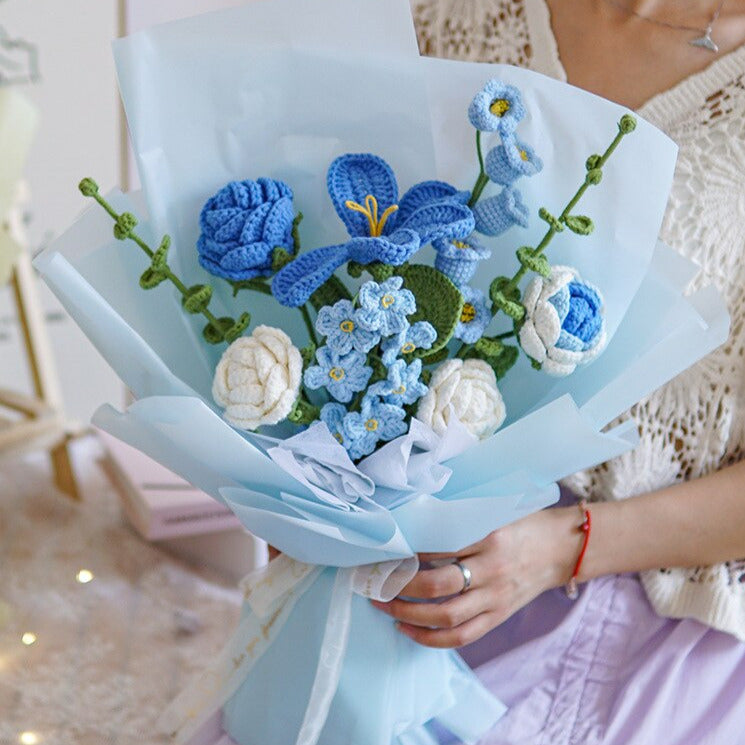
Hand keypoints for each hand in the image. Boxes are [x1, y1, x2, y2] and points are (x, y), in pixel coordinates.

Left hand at [370, 507, 580, 647]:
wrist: (562, 548)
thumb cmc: (524, 522)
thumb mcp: (495, 509)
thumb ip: (461, 515)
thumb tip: (415, 517)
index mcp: (490, 536)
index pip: (440, 545)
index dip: (408, 549)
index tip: (384, 547)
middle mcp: (493, 569)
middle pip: (439, 584)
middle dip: (401, 585)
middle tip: (375, 580)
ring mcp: (497, 597)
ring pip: (448, 616)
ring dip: (409, 614)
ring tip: (383, 605)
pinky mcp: (499, 616)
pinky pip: (462, 636)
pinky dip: (430, 639)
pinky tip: (407, 630)